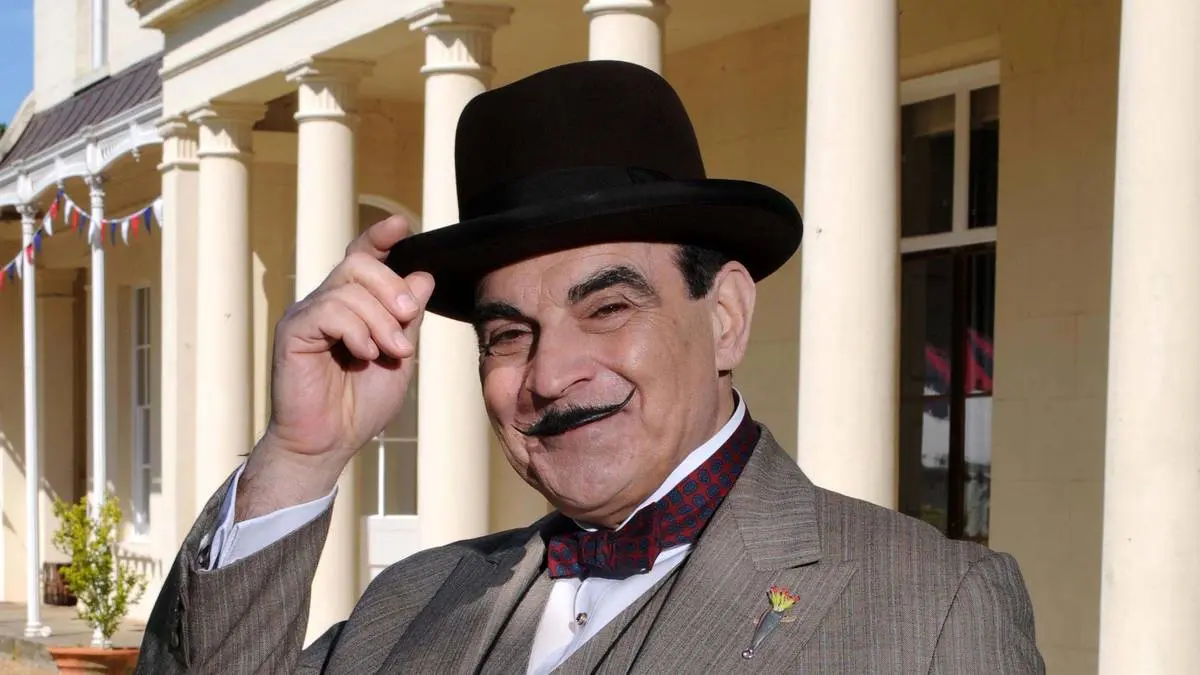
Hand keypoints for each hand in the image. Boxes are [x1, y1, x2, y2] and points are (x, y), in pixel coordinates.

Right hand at [237, 216, 433, 519]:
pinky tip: (364, 354)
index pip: (362, 257)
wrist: (328, 443)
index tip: (401, 224)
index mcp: (350, 305)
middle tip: (408, 318)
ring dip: (381, 320)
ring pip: (348, 288)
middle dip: (392, 287)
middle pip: (359, 263)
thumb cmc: (359, 404)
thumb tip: (422, 275)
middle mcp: (325, 303)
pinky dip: (356, 331)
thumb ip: (407, 318)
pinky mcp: (293, 333)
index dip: (379, 237)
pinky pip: (329, 311)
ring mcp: (307, 316)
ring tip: (391, 352)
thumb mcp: (398, 355)